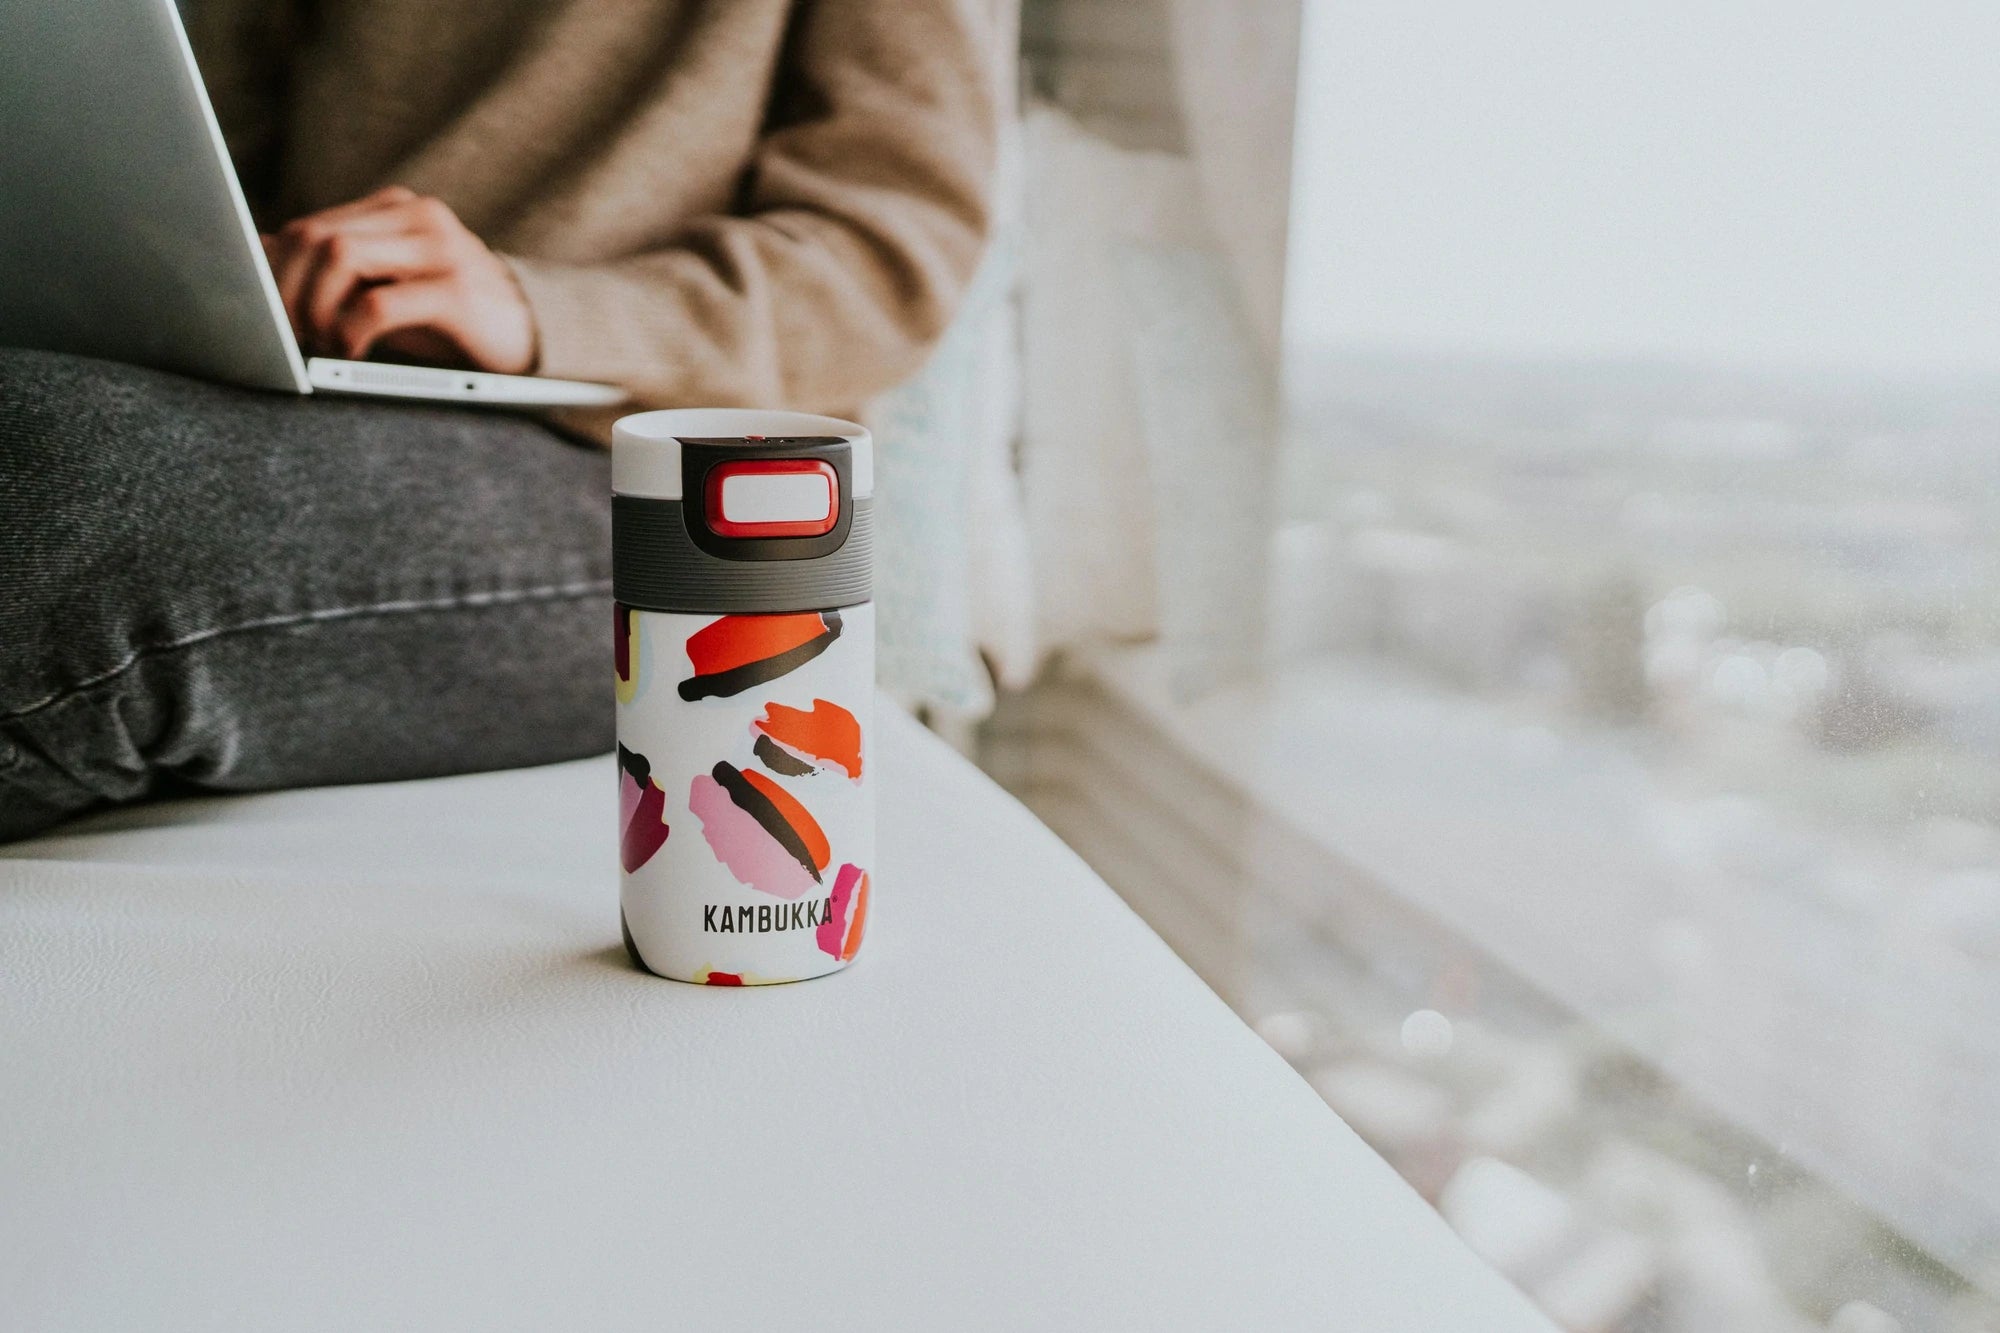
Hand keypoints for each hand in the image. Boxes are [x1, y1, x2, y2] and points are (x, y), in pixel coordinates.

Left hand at [262, 186, 535, 373]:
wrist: (532, 334)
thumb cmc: (451, 318)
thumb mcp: (389, 286)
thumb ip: (335, 268)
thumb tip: (258, 253)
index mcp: (398, 209)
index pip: (309, 227)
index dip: (274, 274)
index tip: (267, 317)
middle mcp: (419, 216)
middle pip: (317, 238)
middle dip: (288, 293)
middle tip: (290, 337)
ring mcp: (441, 249)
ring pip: (340, 258)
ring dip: (316, 309)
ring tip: (324, 345)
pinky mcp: (457, 291)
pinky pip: (379, 304)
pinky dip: (351, 331)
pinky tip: (354, 351)